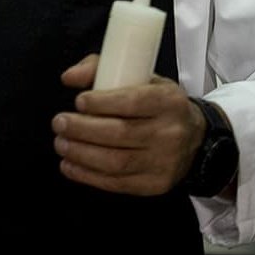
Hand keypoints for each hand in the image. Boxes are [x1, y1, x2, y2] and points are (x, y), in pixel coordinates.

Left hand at [51, 54, 204, 195]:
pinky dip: (88, 176)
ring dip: (81, 154)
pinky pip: (117, 184)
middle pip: (120, 134)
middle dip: (83, 129)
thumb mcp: (142, 77)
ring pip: (116, 162)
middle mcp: (169, 133)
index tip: (79, 101)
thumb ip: (103, 68)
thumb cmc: (158, 103)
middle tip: (59, 123)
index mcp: (168, 101)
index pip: (133, 103)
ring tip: (61, 143)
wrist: (195, 139)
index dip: (103, 103)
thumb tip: (69, 77)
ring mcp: (163, 163)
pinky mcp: (155, 185)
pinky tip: (69, 165)